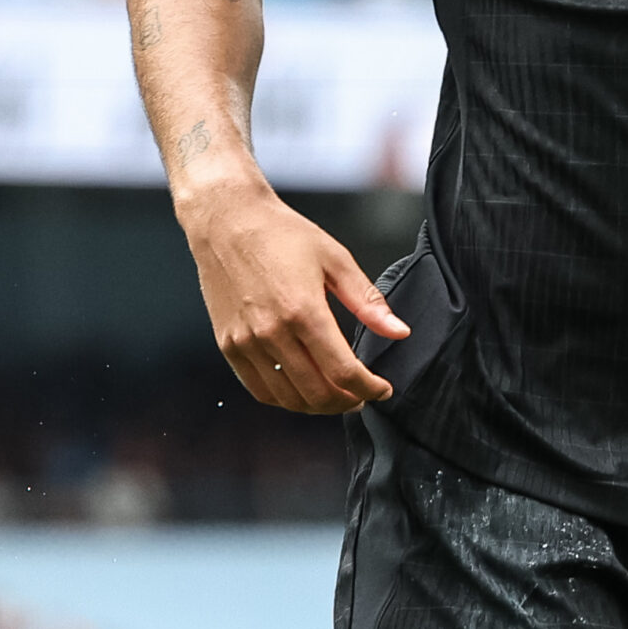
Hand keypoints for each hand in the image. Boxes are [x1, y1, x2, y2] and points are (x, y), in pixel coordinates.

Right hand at [180, 181, 409, 414]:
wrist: (227, 222)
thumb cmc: (283, 235)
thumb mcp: (335, 259)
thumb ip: (368, 302)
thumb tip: (400, 332)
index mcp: (303, 310)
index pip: (343, 371)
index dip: (369, 388)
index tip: (383, 390)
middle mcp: (271, 333)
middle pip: (316, 393)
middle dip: (347, 402)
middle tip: (362, 396)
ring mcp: (246, 343)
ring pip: (288, 399)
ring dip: (318, 406)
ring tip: (337, 396)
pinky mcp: (228, 346)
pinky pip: (260, 389)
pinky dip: (286, 399)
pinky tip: (303, 389)